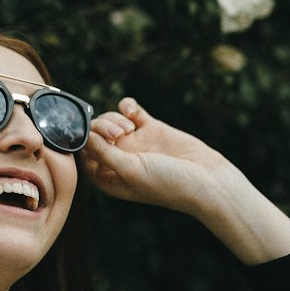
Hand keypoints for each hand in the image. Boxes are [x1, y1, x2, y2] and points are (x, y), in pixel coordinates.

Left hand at [79, 95, 239, 217]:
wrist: (207, 180)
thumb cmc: (168, 184)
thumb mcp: (130, 170)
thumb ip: (104, 153)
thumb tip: (81, 136)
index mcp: (110, 177)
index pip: (84, 155)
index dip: (82, 142)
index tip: (84, 132)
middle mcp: (120, 160)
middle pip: (96, 135)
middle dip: (101, 128)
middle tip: (119, 134)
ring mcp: (136, 143)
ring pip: (111, 121)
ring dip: (114, 118)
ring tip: (129, 129)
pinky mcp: (152, 129)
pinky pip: (131, 112)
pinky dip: (127, 106)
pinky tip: (131, 110)